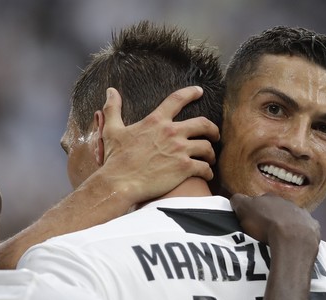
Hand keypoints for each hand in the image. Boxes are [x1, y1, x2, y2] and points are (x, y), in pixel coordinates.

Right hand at [100, 86, 219, 205]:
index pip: (177, 99)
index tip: (199, 91)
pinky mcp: (184, 168)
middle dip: (212, 129)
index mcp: (156, 121)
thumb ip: (113, 109)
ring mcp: (180, 150)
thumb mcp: (111, 130)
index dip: (191, 93)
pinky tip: (207, 174)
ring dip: (211, 153)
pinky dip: (208, 171)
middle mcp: (172, 132)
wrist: (120, 183)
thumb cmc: (115, 158)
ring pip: (207, 147)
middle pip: (203, 124)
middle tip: (214, 135)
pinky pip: (204, 167)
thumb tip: (110, 91)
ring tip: (210, 159)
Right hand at [230, 193, 320, 255]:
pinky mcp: (313, 227)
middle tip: (265, 229)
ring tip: (280, 237)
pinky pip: (306, 228)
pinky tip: (295, 242)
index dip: (254, 209)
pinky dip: (300, 233)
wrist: (292, 240)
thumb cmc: (265, 224)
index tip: (251, 220)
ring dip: (287, 224)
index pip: (259, 200)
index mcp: (270, 197)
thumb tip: (236, 198)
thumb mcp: (244, 210)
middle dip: (272, 216)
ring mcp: (303, 214)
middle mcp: (288, 202)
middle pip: (277, 208)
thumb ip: (238, 201)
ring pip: (292, 217)